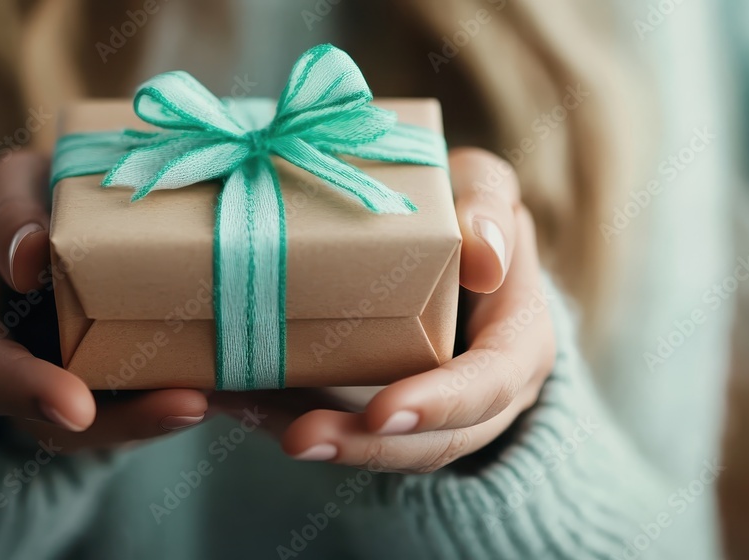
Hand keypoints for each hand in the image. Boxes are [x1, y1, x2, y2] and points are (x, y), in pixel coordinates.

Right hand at [0, 152, 207, 451]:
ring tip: (202, 401)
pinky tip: (215, 390)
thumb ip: (10, 213)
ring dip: (148, 419)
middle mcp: (4, 370)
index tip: (78, 404)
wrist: (55, 222)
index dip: (24, 388)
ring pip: (90, 429)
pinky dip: (165, 403)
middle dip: (115, 422)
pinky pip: (127, 410)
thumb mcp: (11, 188)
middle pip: (49, 423)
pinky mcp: (99, 389)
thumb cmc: (29, 198)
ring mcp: (50, 387)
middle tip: (183, 406)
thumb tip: (30, 256)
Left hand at [213, 148, 555, 472]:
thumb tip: (484, 259)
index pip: (487, 387)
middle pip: (430, 443)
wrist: (447, 242)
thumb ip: (489, 207)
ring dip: (316, 443)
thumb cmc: (468, 209)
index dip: (440, 404)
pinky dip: (283, 417)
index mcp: (517, 345)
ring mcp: (429, 412)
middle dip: (364, 445)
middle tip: (299, 440)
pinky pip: (337, 426)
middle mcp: (480, 396)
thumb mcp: (485, 191)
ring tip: (247, 420)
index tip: (383, 411)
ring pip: (380, 449)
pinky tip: (232, 402)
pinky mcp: (377, 408)